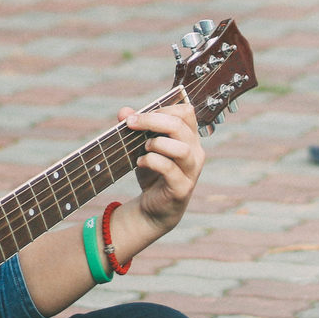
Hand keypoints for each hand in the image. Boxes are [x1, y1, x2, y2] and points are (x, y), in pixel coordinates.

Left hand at [122, 101, 204, 234]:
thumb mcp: (142, 147)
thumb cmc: (152, 173)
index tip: (139, 114)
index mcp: (189, 137)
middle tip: (130, 124)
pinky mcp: (182, 187)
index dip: (163, 108)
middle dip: (152, 121)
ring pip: (181, 148)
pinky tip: (140, 162)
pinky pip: (169, 169)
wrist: (153, 208)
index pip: (186, 112)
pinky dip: (151, 161)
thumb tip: (123, 111)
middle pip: (180, 125)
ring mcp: (191, 171)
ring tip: (143, 148)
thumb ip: (135, 128)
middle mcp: (195, 152)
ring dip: (156, 144)